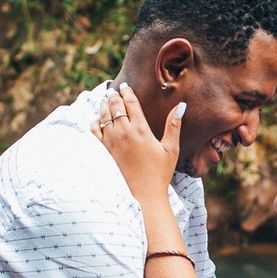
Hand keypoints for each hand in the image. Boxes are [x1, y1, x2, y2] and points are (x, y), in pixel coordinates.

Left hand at [96, 83, 184, 203]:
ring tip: (106, 99)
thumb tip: (181, 106)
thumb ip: (174, 125)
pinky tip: (99, 119)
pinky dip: (95, 122)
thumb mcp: (171, 148)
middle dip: (114, 96)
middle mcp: (124, 133)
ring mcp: (113, 141)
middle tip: (114, 90)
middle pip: (115, 106)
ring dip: (104, 105)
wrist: (145, 192)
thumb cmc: (161, 171)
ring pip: (103, 115)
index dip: (127, 91)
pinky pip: (95, 131)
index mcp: (141, 130)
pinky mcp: (107, 151)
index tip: (125, 85)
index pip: (130, 103)